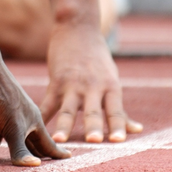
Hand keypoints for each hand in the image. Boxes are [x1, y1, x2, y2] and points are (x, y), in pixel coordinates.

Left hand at [0, 69, 70, 165]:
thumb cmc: (2, 96)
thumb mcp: (13, 126)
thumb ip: (20, 149)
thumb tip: (33, 168)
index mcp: (29, 123)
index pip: (46, 144)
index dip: (56, 154)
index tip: (67, 162)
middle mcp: (13, 125)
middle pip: (21, 147)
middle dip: (24, 160)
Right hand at [39, 24, 141, 142]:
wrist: (77, 29)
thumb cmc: (98, 60)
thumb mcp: (112, 82)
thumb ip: (120, 109)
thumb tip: (138, 130)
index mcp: (110, 87)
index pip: (116, 111)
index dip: (118, 126)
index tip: (118, 141)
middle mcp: (92, 87)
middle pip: (93, 111)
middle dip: (93, 126)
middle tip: (94, 141)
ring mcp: (72, 84)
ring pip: (68, 109)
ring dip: (64, 125)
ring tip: (59, 141)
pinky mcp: (55, 82)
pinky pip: (47, 103)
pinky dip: (41, 117)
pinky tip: (34, 130)